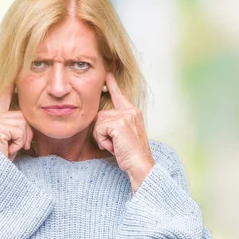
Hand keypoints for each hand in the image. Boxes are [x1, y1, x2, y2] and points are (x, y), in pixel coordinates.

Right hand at [0, 87, 33, 161]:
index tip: (14, 79)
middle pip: (22, 115)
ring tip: (10, 148)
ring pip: (23, 123)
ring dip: (21, 139)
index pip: (3, 97)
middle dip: (26, 132)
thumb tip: (27, 115)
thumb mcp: (12, 138)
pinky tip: (8, 149)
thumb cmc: (2, 157)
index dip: (9, 88)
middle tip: (18, 146)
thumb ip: (17, 126)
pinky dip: (18, 143)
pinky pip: (19, 131)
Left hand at [93, 72, 154, 191]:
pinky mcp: (119, 123)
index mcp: (133, 113)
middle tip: (115, 144)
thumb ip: (115, 124)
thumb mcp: (123, 136)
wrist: (140, 165)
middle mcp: (130, 111)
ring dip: (102, 138)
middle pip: (101, 115)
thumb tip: (100, 120)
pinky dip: (103, 141)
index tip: (107, 73)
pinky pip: (99, 130)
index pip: (119, 95)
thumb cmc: (131, 155)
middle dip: (102, 133)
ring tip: (116, 146)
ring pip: (98, 123)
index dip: (112, 84)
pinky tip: (114, 147)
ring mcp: (125, 116)